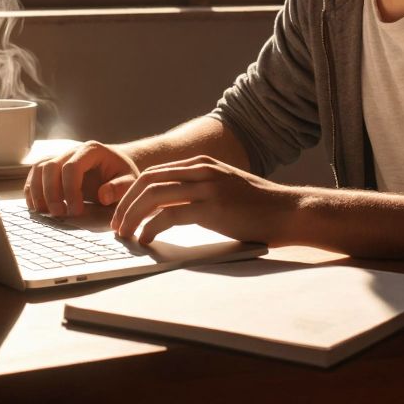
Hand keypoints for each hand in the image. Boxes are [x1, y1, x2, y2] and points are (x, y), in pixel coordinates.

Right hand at [24, 141, 138, 216]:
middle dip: (51, 193)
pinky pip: (35, 175)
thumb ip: (120, 188)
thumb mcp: (130, 181)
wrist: (115, 167)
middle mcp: (72, 150)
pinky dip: (32, 191)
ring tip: (46, 213)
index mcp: (92, 150)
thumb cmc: (122, 175)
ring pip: (39, 169)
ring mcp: (60, 157)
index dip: (70, 190)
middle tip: (59, 214)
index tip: (76, 211)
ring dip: (38, 192)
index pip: (72, 167)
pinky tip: (38, 207)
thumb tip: (103, 196)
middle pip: (51, 167)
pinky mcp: (52, 167)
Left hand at [110, 155, 295, 244]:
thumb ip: (199, 190)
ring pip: (153, 196)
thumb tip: (168, 208)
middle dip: (125, 203)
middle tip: (116, 225)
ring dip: (132, 216)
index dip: (132, 193)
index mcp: (201, 164)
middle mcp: (200, 170)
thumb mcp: (224, 187)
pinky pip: (169, 215)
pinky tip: (146, 239)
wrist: (286, 211)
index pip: (154, 173)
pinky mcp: (211, 207)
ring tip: (125, 234)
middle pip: (147, 181)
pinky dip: (151, 227)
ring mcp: (206, 187)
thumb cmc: (257, 206)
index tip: (122, 213)